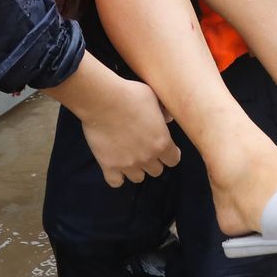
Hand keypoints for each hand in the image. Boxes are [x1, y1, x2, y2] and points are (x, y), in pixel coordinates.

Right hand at [65, 70, 180, 186]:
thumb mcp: (153, 98)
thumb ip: (163, 111)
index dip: (169, 154)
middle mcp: (147, 157)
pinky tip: (115, 166)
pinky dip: (116, 177)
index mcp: (162, 142)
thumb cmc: (130, 95)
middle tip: (144, 149)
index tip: (164, 148)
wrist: (103, 99)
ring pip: (138, 178)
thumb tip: (169, 118)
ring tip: (129, 157)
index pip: (173, 160)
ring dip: (136, 169)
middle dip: (152, 161)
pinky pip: (116, 182)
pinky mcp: (109, 165)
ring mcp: (128, 164)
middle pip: (156, 171)